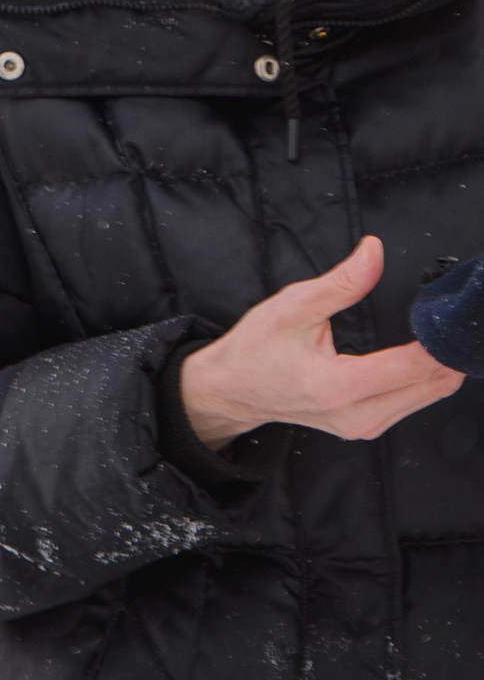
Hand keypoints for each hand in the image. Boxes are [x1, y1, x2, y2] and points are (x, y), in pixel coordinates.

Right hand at [181, 236, 462, 449]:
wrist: (232, 390)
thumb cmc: (255, 349)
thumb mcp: (291, 307)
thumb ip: (341, 282)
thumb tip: (375, 251)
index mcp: (336, 386)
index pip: (411, 367)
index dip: (438, 340)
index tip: (447, 312)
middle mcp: (356, 416)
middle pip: (432, 384)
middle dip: (446, 349)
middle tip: (447, 317)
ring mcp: (364, 427)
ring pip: (430, 395)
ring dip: (440, 364)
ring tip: (436, 331)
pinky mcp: (367, 429)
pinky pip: (415, 402)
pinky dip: (426, 376)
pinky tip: (421, 354)